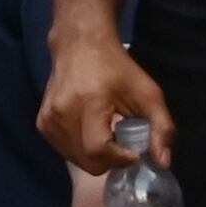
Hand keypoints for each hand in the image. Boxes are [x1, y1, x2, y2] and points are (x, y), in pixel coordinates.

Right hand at [37, 27, 172, 174]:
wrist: (80, 43)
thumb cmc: (117, 68)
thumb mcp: (148, 93)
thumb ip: (162, 128)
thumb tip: (163, 164)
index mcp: (89, 102)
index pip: (99, 150)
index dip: (121, 159)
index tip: (135, 151)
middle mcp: (62, 112)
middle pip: (89, 162)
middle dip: (111, 160)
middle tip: (122, 143)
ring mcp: (48, 118)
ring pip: (77, 161)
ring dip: (96, 156)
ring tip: (105, 134)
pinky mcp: (42, 123)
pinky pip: (66, 152)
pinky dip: (81, 150)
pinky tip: (90, 131)